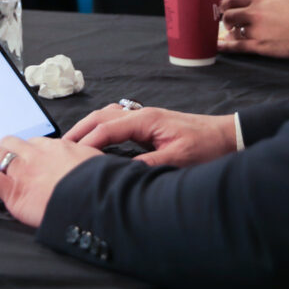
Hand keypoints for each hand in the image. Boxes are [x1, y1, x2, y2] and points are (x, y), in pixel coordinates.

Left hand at [0, 135, 100, 226]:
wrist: (94, 199)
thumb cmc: (99, 184)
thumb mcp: (95, 162)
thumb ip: (84, 160)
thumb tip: (92, 165)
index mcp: (57, 147)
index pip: (34, 143)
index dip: (27, 153)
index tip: (28, 162)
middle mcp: (36, 154)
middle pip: (10, 143)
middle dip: (4, 153)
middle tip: (4, 167)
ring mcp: (23, 170)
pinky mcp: (14, 190)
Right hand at [63, 104, 236, 166]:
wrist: (228, 137)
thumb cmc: (207, 147)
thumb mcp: (178, 160)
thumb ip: (148, 165)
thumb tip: (120, 174)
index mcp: (146, 120)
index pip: (107, 128)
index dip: (87, 142)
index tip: (70, 156)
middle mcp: (142, 115)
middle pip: (102, 116)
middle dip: (80, 130)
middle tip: (60, 146)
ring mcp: (145, 119)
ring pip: (108, 117)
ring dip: (89, 128)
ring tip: (73, 144)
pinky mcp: (149, 126)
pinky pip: (118, 123)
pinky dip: (102, 130)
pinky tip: (97, 142)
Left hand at [219, 0, 288, 58]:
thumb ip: (273, 2)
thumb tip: (273, 5)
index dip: (226, 2)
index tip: (223, 6)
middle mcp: (255, 12)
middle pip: (230, 14)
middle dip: (225, 19)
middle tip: (226, 23)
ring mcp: (255, 29)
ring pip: (233, 30)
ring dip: (229, 33)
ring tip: (230, 35)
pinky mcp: (259, 45)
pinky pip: (237, 46)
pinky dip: (226, 46)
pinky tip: (219, 46)